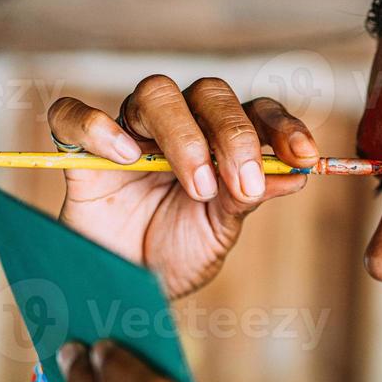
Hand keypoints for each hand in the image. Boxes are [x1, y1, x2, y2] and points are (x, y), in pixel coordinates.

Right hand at [46, 79, 317, 298]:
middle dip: (234, 135)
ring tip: (196, 186)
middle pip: (209, 93)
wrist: (123, 289)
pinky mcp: (81, 152)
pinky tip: (125, 157)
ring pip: (155, 93)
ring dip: (182, 135)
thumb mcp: (219, 231)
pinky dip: (99, 127)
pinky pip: (76, 115)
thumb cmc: (174, 254)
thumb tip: (296, 175)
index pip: (255, 110)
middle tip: (242, 184)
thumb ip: (248, 199)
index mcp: (219, 140)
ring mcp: (129, 133)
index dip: (282, 127)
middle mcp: (178, 125)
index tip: (304, 157)